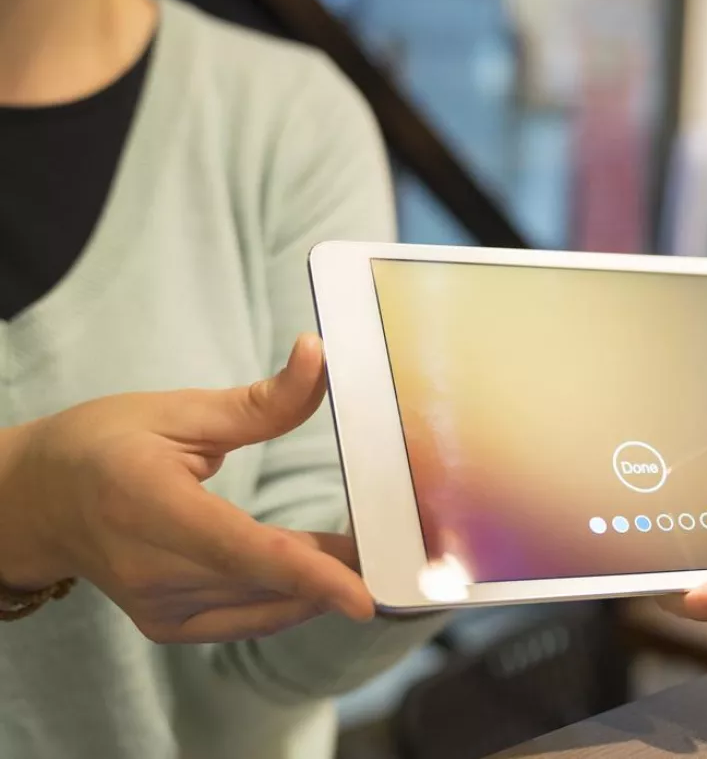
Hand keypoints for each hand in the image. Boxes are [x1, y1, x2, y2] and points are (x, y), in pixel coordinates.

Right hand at [0, 334, 372, 642]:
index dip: (310, 575)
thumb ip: (260, 401)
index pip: (242, 549)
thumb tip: (319, 356)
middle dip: (336, 565)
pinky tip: (318, 569)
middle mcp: (150, 570)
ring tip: (361, 545)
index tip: (364, 598)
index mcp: (148, 506)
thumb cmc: (102, 444)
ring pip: (265, 605)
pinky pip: (248, 620)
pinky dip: (289, 597)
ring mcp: (157, 607)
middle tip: (394, 538)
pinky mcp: (167, 626)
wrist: (35, 502)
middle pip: (267, 581)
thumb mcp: (177, 412)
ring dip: (319, 581)